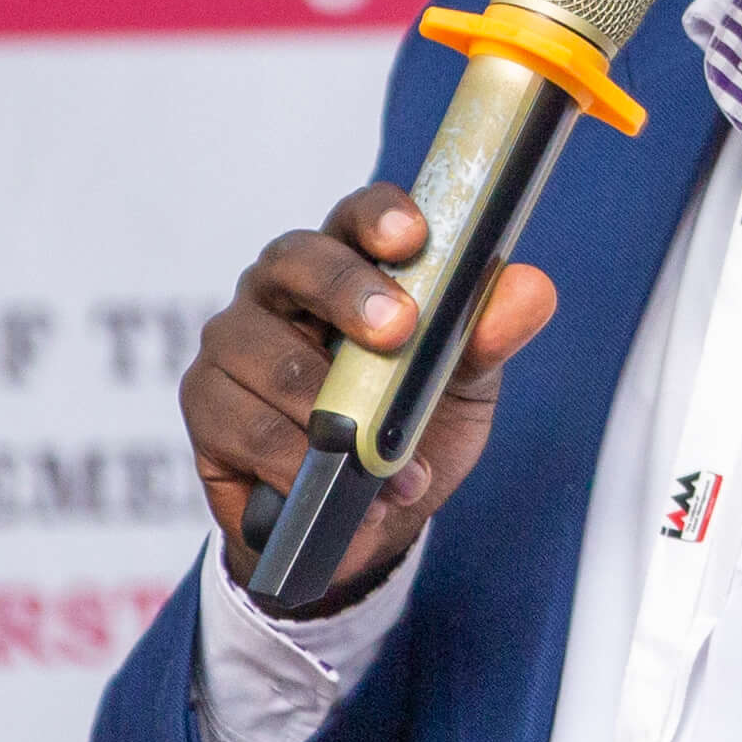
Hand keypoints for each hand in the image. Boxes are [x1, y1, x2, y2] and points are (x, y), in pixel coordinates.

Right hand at [180, 184, 556, 613]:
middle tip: (399, 330)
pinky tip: (353, 492)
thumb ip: (488, 337)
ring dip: (340, 415)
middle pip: (297, 262)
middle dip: (348, 292)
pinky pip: (251, 428)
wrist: (367, 524)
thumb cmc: (410, 429)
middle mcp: (279, 291)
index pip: (355, 218)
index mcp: (347, 265)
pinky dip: (306, 464)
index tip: (413, 235)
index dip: (379, 217)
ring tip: (394, 460)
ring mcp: (233, 345)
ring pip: (272, 357)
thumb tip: (534, 290)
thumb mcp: (463, 387)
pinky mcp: (207, 406)